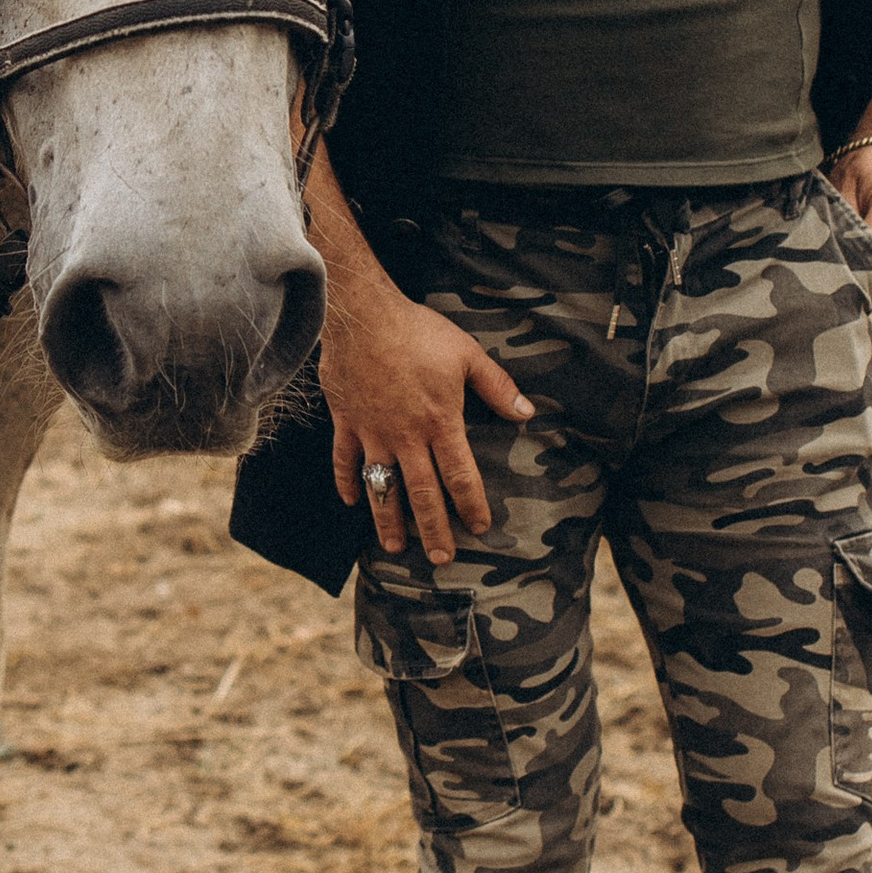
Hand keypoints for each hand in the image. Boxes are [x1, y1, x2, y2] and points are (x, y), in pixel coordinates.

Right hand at [322, 276, 531, 566]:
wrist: (362, 315)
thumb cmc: (418, 331)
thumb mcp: (467, 354)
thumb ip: (497, 388)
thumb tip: (527, 413)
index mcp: (439, 422)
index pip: (460, 475)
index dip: (471, 505)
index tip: (479, 527)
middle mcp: (406, 436)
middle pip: (421, 493)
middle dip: (433, 529)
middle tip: (442, 558)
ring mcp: (373, 433)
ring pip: (381, 487)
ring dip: (388, 520)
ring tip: (395, 546)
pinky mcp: (346, 422)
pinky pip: (344, 461)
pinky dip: (347, 482)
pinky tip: (352, 501)